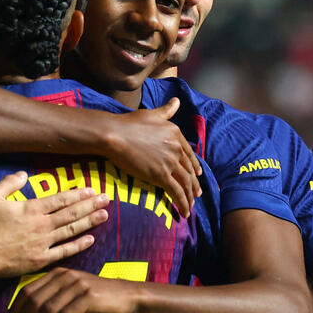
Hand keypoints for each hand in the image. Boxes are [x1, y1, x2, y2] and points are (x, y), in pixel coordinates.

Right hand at [0, 172, 108, 276]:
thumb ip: (9, 183)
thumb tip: (25, 174)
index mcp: (32, 209)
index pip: (61, 199)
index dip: (78, 194)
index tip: (91, 190)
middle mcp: (42, 225)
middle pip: (72, 213)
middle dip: (91, 205)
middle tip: (107, 199)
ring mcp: (43, 244)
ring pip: (72, 230)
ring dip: (89, 222)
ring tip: (105, 215)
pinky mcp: (41, 259)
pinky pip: (64, 251)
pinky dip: (78, 245)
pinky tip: (90, 240)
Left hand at [8, 268, 138, 312]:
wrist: (125, 296)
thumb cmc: (94, 299)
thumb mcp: (69, 295)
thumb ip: (49, 301)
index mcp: (56, 275)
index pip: (26, 290)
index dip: (15, 309)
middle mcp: (64, 277)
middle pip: (33, 301)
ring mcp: (76, 286)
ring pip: (47, 311)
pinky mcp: (88, 297)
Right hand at [106, 98, 201, 217]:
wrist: (115, 134)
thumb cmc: (128, 123)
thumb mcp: (152, 114)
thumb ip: (166, 110)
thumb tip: (176, 101)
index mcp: (176, 134)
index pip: (189, 154)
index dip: (194, 167)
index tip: (197, 175)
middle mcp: (176, 148)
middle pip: (189, 170)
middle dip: (194, 184)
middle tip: (197, 195)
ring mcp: (170, 162)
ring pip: (186, 183)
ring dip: (190, 197)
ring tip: (190, 206)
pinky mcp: (161, 175)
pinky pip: (177, 192)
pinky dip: (183, 203)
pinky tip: (184, 212)